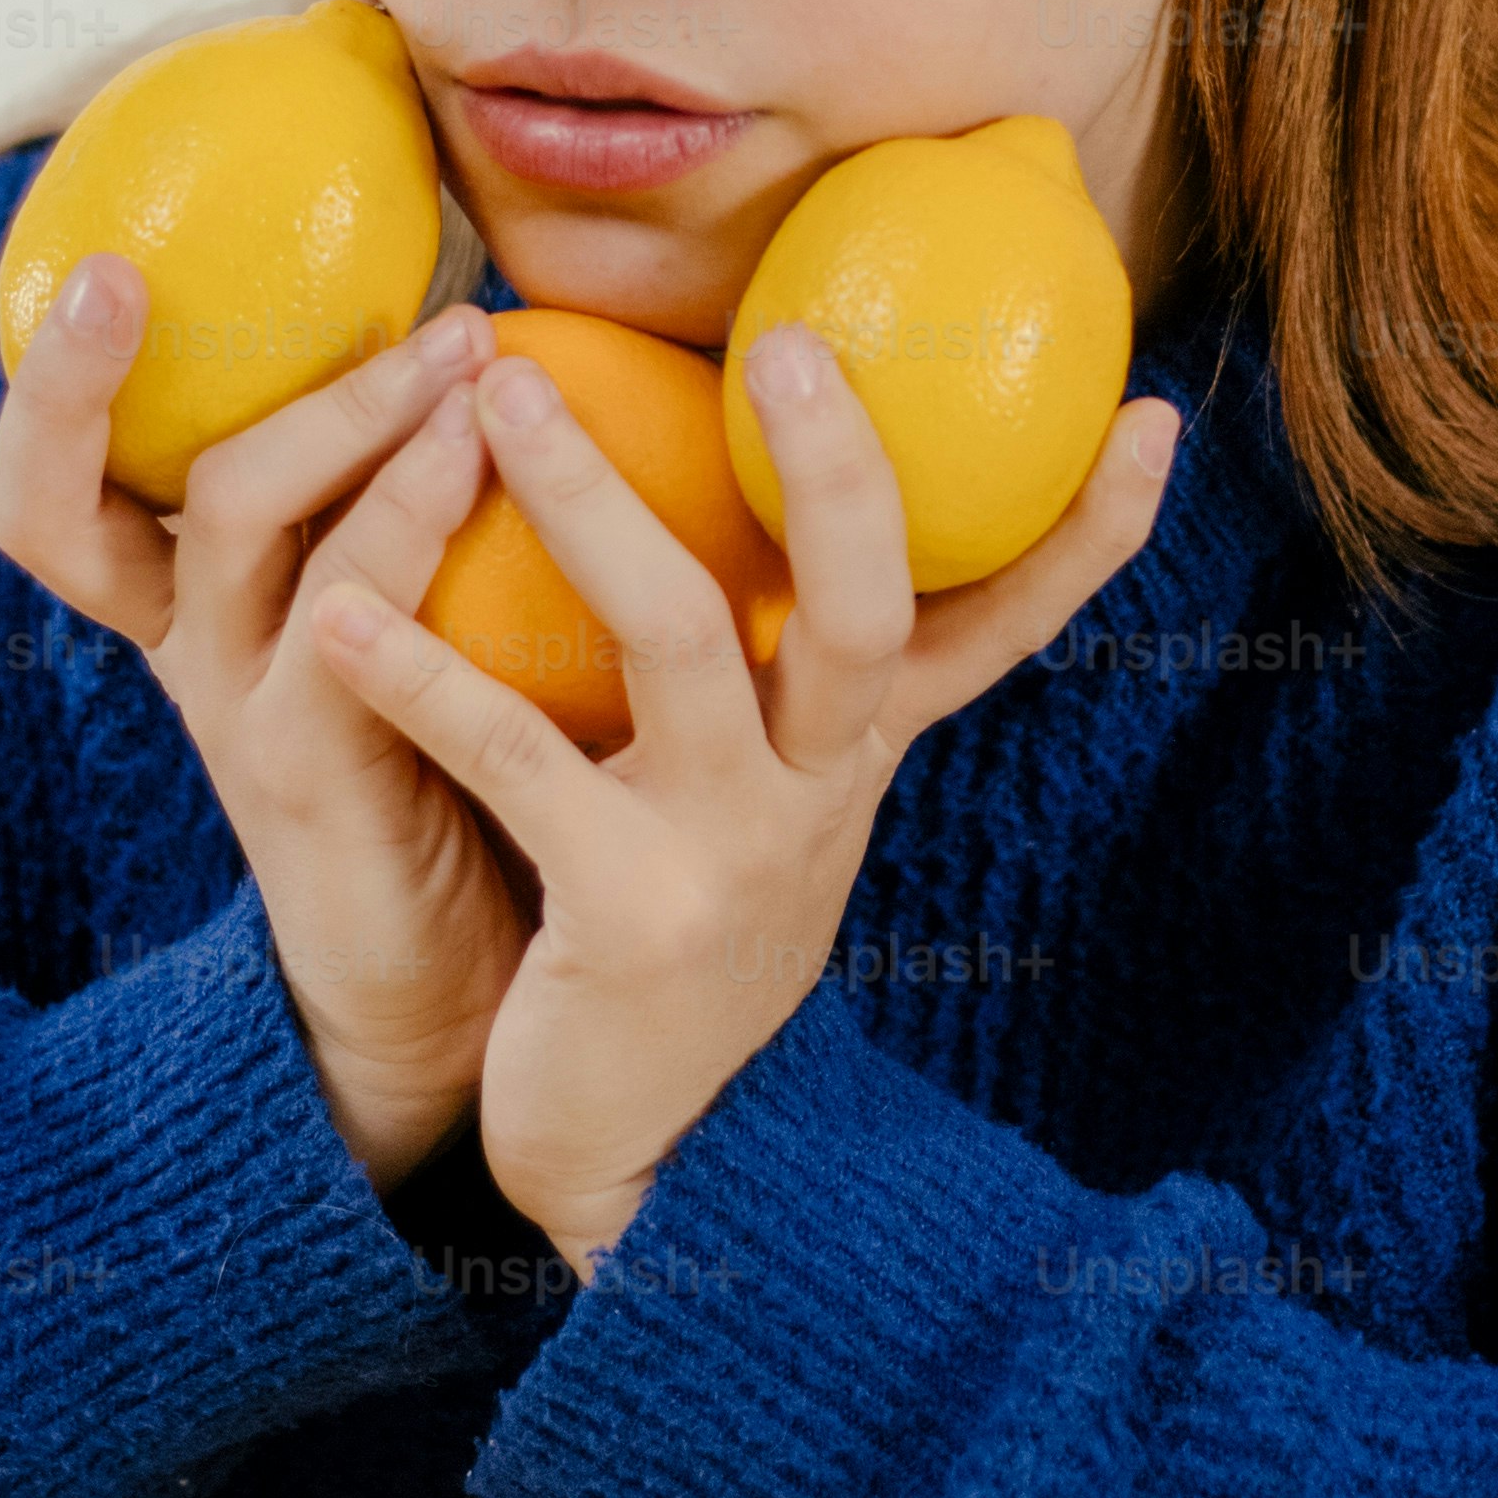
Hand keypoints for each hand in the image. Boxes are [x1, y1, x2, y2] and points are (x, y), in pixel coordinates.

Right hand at [0, 262, 530, 1187]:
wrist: (448, 990)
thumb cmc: (442, 767)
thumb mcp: (393, 619)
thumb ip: (400, 493)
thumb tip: (488, 316)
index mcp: (185, 606)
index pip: (59, 490)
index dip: (54, 387)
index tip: (106, 260)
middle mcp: (188, 651)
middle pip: (100, 492)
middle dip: (120, 375)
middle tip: (146, 268)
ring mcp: (239, 715)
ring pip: (238, 528)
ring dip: (352, 417)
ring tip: (461, 344)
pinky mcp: (316, 778)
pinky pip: (346, 631)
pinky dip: (408, 527)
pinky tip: (483, 459)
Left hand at [304, 326, 1180, 1274]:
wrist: (625, 1154)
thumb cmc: (676, 929)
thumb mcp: (762, 809)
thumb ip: (778, 684)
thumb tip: (780, 508)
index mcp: (858, 758)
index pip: (1005, 629)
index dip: (1089, 532)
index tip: (1156, 414)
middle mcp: (820, 797)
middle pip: (870, 606)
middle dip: (838, 468)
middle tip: (786, 344)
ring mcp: (730, 856)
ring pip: (683, 640)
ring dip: (587, 501)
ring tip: (504, 396)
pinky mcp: (620, 912)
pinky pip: (518, 760)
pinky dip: (421, 676)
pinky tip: (341, 614)